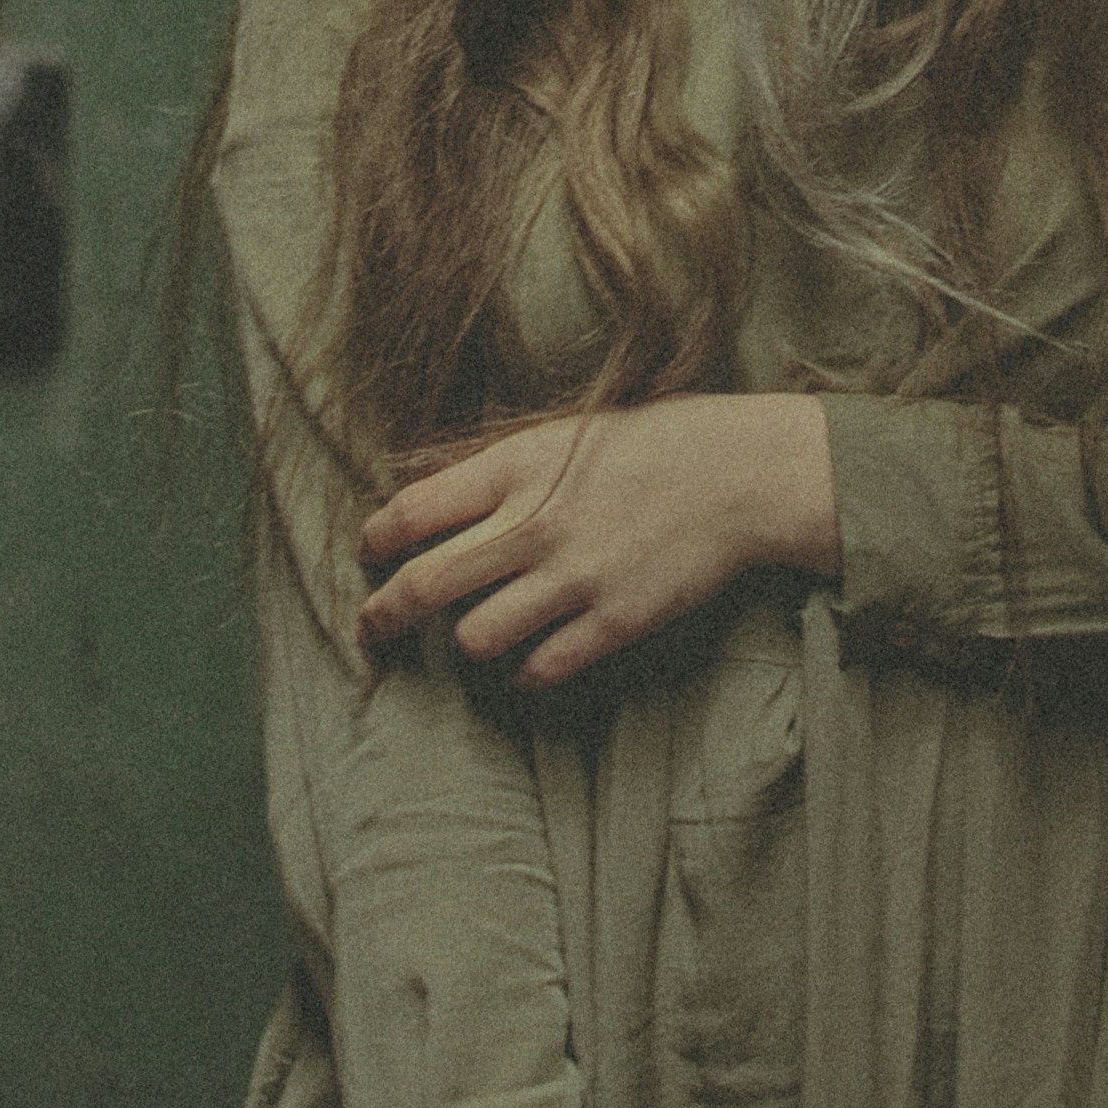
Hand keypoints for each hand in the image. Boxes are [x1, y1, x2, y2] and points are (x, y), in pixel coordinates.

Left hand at [358, 393, 838, 688]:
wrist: (737, 475)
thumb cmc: (648, 445)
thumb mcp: (562, 434)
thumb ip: (496, 469)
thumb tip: (425, 499)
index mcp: (516, 468)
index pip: (413, 511)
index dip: (376, 539)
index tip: (370, 552)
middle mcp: (534, 524)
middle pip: (425, 585)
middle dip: (384, 614)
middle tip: (373, 627)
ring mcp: (573, 577)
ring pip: (474, 638)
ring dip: (466, 642)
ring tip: (476, 634)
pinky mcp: (613, 621)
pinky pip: (539, 670)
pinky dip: (524, 673)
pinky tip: (531, 659)